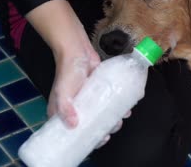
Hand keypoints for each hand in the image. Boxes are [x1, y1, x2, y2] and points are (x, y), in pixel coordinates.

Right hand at [26, 0, 130, 146]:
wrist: (77, 50)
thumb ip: (65, 108)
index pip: (74, 131)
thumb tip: (73, 125)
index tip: (101, 139)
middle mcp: (76, 106)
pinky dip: (118, 102)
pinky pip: (109, 98)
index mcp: (63, 112)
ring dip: (114, 115)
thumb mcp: (63, 92)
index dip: (87, 138)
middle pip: (91, 122)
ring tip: (123, 116)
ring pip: (102, 111)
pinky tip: (127, 104)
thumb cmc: (67, 71)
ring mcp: (89, 97)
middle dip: (105, 127)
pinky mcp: (99, 88)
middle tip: (115, 126)